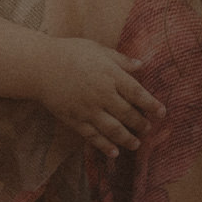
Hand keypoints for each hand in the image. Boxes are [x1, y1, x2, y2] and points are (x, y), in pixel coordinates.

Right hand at [36, 38, 163, 154]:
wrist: (39, 66)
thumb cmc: (70, 53)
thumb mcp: (98, 49)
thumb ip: (120, 59)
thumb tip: (142, 65)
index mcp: (111, 75)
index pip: (137, 93)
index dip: (151, 105)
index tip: (162, 113)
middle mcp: (103, 94)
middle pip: (128, 114)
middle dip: (141, 124)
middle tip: (148, 128)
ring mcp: (89, 109)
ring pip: (114, 129)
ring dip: (128, 139)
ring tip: (136, 144)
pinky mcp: (75, 120)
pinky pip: (93, 136)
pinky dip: (105, 146)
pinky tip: (114, 152)